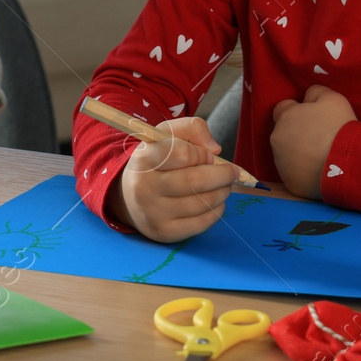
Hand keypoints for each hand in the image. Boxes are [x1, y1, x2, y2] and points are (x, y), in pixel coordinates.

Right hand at [111, 118, 235, 242]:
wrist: (129, 196)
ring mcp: (153, 213)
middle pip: (195, 181)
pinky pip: (202, 223)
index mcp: (143, 159)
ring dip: (222, 192)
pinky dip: (217, 211)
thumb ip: (193, 128)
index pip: (181, 154)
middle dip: (222, 175)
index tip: (205, 155)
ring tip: (224, 186)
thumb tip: (215, 149)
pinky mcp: (164, 233)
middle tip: (231, 172)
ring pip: (202, 202)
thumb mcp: (167, 135)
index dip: (200, 153)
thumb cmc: (155, 161)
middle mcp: (144, 187)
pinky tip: (214, 202)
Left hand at [269, 85, 357, 199]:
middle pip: (283, 132)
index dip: (297, 111)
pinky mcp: (289, 182)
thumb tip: (307, 97)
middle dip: (296, 133)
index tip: (312, 118)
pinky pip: (294, 174)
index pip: (282, 108)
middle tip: (319, 138)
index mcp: (285, 116)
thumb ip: (315, 92)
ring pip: (286, 154)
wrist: (347, 163)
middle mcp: (276, 139)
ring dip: (298, 153)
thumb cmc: (339, 127)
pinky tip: (320, 172)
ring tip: (321, 156)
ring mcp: (281, 162)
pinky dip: (303, 172)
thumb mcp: (332, 98)